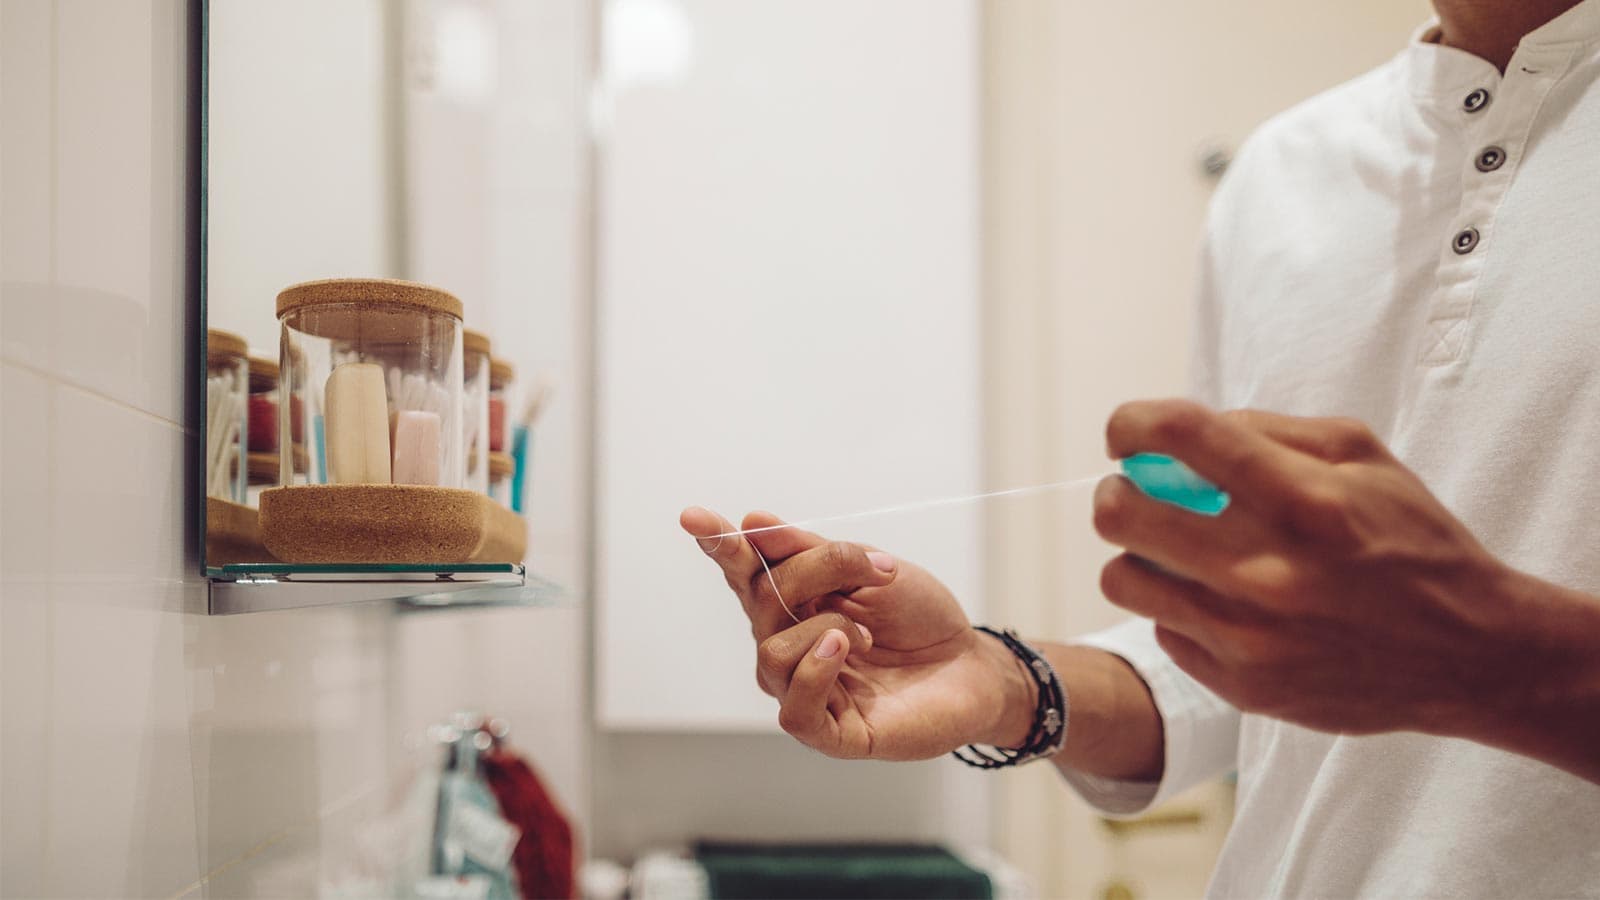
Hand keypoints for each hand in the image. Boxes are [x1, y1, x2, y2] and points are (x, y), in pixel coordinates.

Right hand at [679, 507, 1034, 759]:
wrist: (971, 663)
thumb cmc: (920, 618)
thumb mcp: (874, 570)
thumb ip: (815, 552)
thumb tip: (754, 523)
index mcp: (793, 602)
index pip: (744, 571)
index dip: (719, 545)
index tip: (693, 516)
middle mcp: (788, 645)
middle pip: (763, 599)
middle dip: (816, 571)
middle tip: (873, 566)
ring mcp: (803, 688)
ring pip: (772, 651)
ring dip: (825, 628)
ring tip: (866, 634)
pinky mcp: (829, 732)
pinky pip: (795, 708)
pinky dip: (815, 672)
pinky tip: (841, 651)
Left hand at [1092, 400, 1544, 736]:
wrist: (1468, 653)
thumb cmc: (1411, 542)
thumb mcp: (1363, 457)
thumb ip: (1267, 431)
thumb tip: (1181, 431)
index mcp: (1304, 499)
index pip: (1178, 436)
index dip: (1131, 423)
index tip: (1127, 433)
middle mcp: (1269, 571)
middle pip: (1120, 515)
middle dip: (1117, 492)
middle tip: (1135, 492)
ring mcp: (1251, 637)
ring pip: (1123, 578)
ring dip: (1137, 555)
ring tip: (1174, 551)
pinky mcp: (1243, 686)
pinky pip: (1164, 630)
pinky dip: (1180, 609)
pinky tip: (1223, 603)